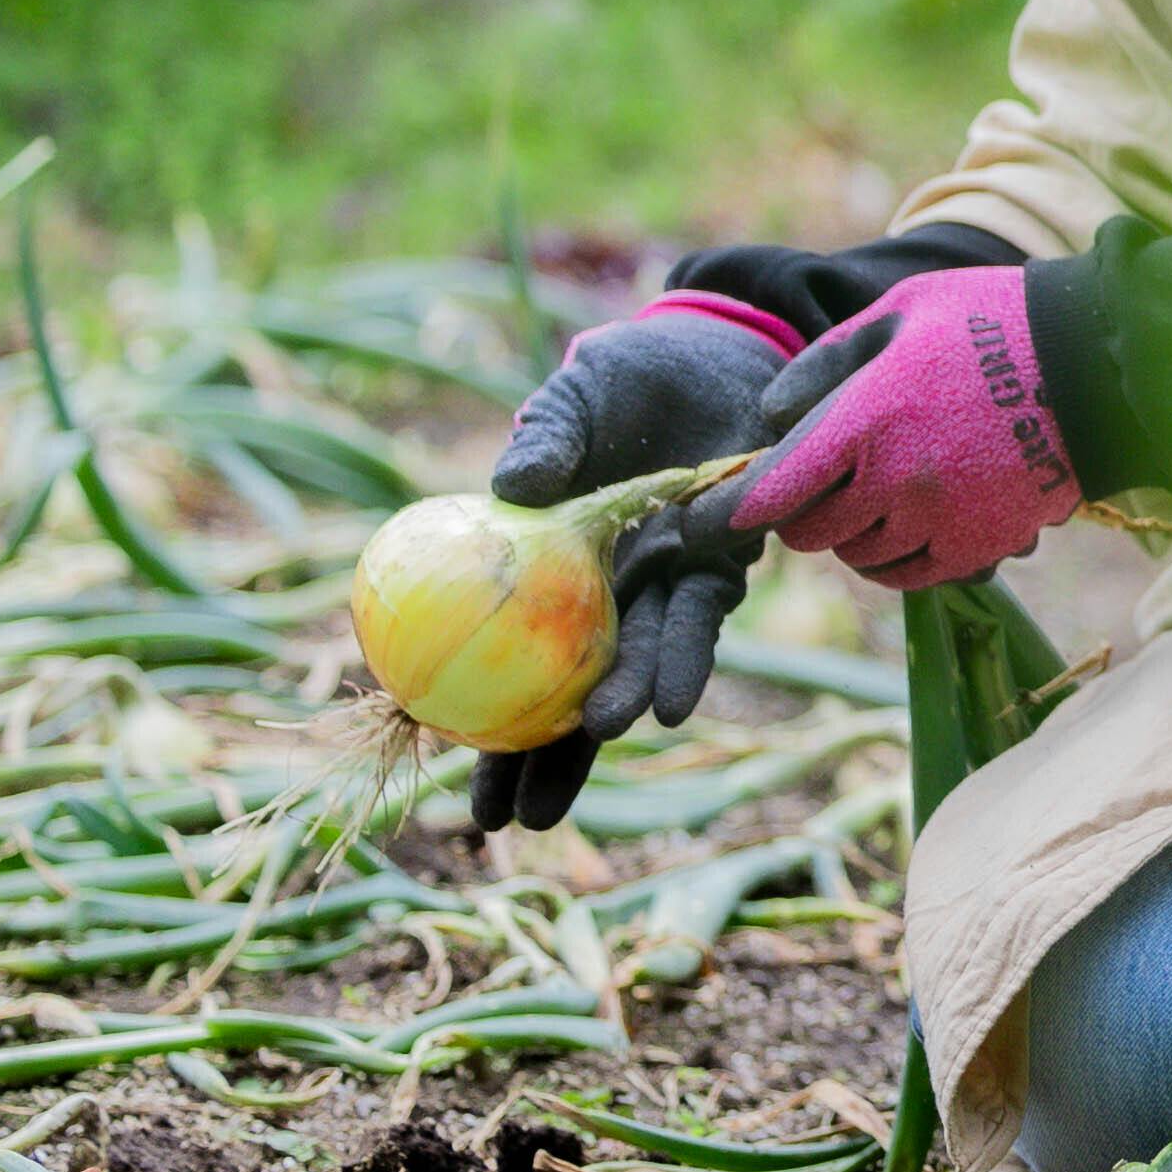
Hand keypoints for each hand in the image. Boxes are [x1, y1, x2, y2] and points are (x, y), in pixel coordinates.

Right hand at [471, 298, 797, 837]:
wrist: (720, 351)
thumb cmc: (628, 379)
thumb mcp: (572, 400)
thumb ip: (544, 439)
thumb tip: (505, 489)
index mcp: (551, 568)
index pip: (503, 659)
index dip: (476, 723)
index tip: (444, 774)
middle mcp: (607, 591)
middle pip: (569, 691)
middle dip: (545, 759)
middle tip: (515, 821)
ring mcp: (667, 583)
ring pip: (637, 663)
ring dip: (618, 707)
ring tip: (596, 744)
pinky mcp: (727, 565)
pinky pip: (700, 620)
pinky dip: (683, 659)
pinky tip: (666, 704)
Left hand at [732, 266, 1083, 590]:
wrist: (1094, 363)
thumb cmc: (989, 321)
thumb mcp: (897, 310)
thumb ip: (823, 365)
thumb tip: (772, 419)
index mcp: (864, 420)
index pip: (769, 493)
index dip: (724, 513)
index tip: (704, 519)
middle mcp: (895, 481)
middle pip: (808, 533)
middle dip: (796, 513)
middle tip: (810, 486)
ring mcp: (941, 519)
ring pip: (857, 556)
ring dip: (849, 534)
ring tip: (870, 495)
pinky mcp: (980, 545)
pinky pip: (910, 574)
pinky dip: (893, 558)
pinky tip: (904, 523)